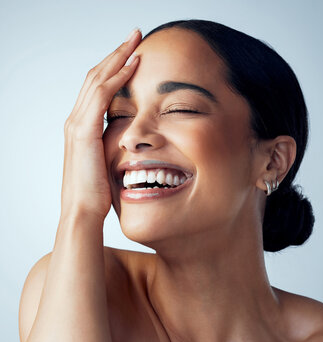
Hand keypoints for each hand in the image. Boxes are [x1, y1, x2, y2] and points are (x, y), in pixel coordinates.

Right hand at [61, 29, 141, 219]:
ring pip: (97, 79)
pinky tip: (132, 65)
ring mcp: (77, 124)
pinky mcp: (83, 133)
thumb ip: (112, 145)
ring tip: (135, 41)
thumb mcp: (106, 162)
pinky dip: (116, 78)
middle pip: (95, 76)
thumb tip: (129, 138)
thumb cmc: (97, 192)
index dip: (114, 68)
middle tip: (134, 35)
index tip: (132, 54)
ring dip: (117, 57)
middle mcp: (75, 120)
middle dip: (115, 54)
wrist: (83, 213)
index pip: (97, 88)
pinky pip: (101, 96)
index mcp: (81, 126)